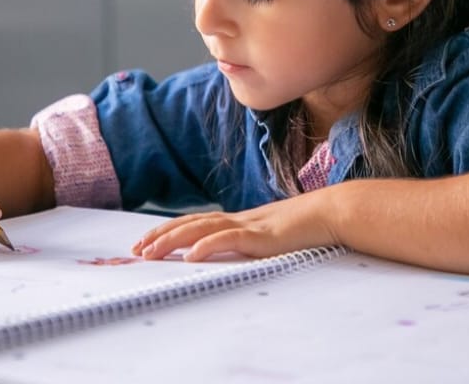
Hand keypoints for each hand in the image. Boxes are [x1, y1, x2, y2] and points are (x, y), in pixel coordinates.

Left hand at [131, 190, 339, 261]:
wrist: (331, 211)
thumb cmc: (306, 226)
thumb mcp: (272, 235)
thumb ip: (252, 241)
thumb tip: (235, 251)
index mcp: (239, 220)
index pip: (196, 222)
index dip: (170, 230)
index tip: (147, 241)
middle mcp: (238, 219)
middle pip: (191, 223)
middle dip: (161, 236)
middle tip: (137, 249)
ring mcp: (248, 225)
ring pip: (202, 229)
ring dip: (174, 240)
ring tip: (152, 252)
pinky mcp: (261, 236)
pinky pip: (229, 240)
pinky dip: (207, 246)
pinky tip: (191, 256)